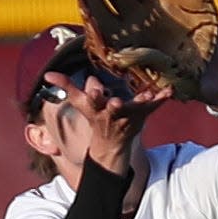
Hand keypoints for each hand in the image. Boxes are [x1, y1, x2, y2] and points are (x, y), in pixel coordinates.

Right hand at [44, 70, 171, 172]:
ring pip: (135, 109)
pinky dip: (162, 99)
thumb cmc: (96, 117)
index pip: (92, 101)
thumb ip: (66, 86)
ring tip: (149, 95)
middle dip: (114, 105)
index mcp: (96, 108)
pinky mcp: (143, 116)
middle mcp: (112, 113)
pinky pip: (154, 107)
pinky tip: (169, 91)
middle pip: (113, 109)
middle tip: (117, 101)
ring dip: (141, 102)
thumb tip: (48, 74)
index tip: (95, 88)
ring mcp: (128, 116)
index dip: (93, 95)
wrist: (112, 143)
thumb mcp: (80, 103)